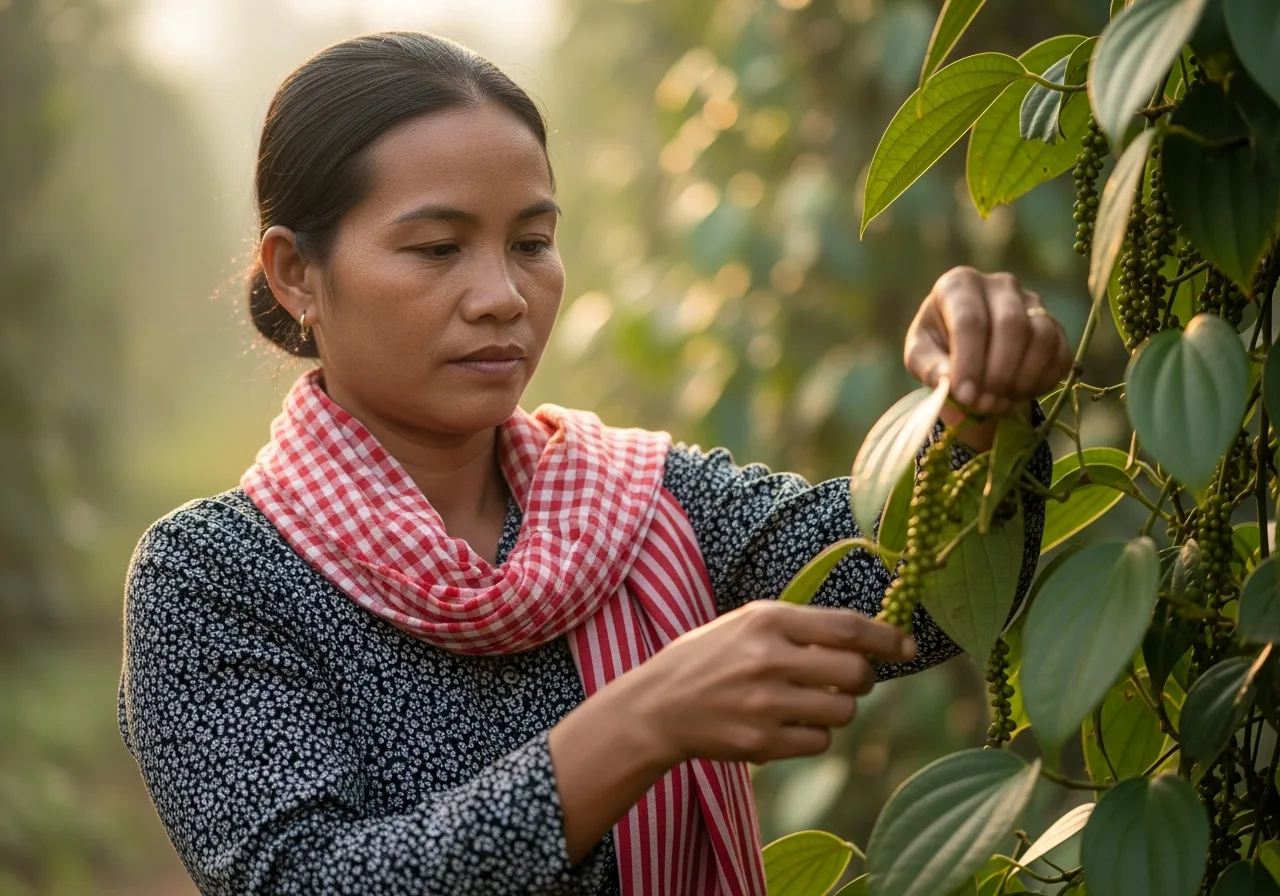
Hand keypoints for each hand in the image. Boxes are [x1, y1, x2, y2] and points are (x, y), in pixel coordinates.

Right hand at [628, 600, 915, 765]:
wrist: (658, 705)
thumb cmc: (711, 657)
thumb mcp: (748, 623)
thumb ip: (803, 627)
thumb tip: (869, 641)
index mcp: (768, 620)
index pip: (847, 628)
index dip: (886, 638)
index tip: (907, 647)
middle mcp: (768, 659)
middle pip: (856, 675)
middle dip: (862, 680)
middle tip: (848, 680)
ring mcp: (765, 704)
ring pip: (843, 714)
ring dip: (838, 710)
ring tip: (809, 702)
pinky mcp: (762, 742)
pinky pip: (819, 743)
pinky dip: (814, 736)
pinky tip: (787, 724)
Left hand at [905, 266, 1073, 416]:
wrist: (966, 350)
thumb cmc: (938, 348)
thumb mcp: (920, 356)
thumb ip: (929, 366)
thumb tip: (948, 380)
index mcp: (960, 284)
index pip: (970, 320)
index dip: (969, 361)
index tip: (964, 396)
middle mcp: (1001, 285)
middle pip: (1011, 325)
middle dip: (998, 373)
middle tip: (984, 405)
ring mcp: (1033, 302)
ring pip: (1042, 337)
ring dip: (1022, 378)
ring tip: (998, 403)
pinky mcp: (1055, 325)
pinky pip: (1060, 353)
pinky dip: (1042, 381)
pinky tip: (1018, 395)